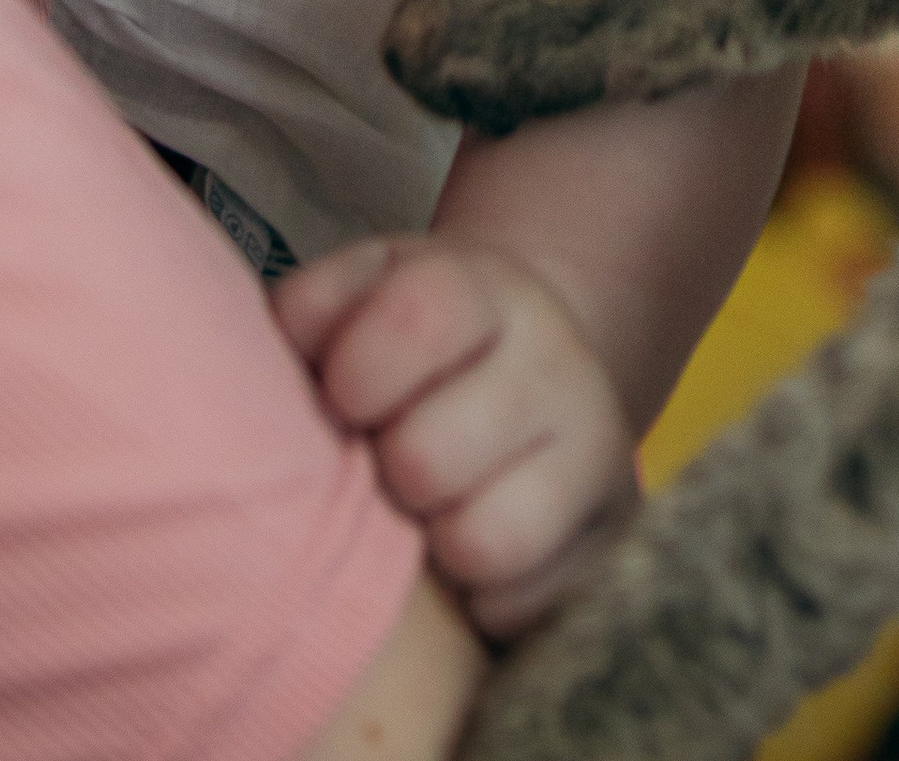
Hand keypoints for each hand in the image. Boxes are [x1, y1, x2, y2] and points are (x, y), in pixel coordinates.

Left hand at [275, 235, 636, 640]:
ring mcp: (599, 453)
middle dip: (386, 475)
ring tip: (427, 514)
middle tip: (386, 464)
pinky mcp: (616, 541)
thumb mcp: (358, 296)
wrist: (530, 373)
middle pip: (425, 458)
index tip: (345, 395)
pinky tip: (470, 559)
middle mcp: (557, 361)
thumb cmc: (408, 346)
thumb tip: (282, 385)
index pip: (416, 318)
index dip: (355, 375)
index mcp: (484, 288)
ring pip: (482, 543)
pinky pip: (517, 610)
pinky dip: (477, 603)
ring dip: (432, 546)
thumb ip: (307, 315)